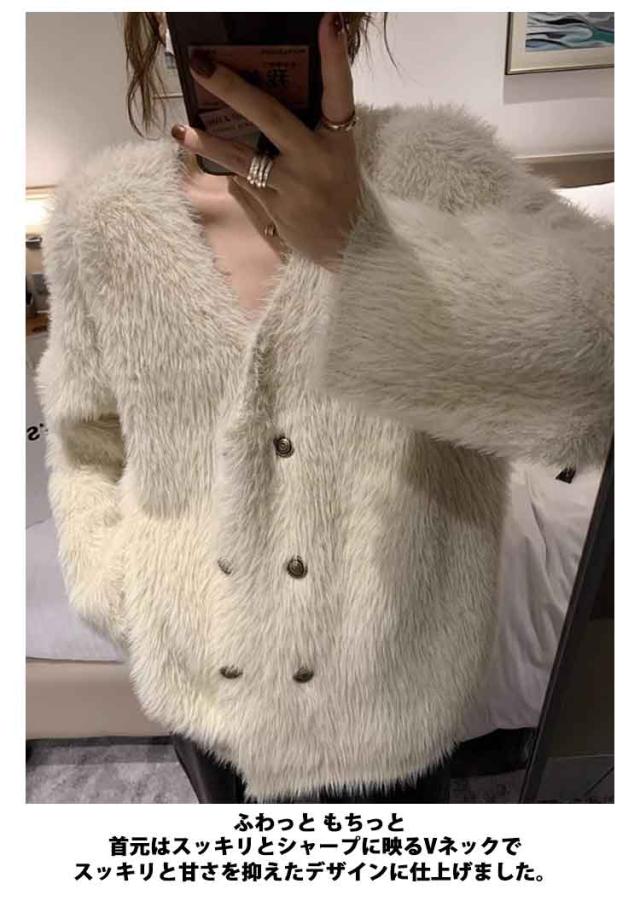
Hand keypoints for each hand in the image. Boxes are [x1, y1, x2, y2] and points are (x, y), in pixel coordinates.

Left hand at [170, 12, 362, 272]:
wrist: (350, 250)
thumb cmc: (340, 194)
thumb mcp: (336, 155)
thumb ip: (309, 129)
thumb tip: (258, 105)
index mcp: (338, 140)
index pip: (339, 92)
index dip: (334, 57)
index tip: (328, 21)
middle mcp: (315, 160)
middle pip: (270, 118)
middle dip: (233, 90)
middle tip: (201, 65)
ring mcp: (294, 188)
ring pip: (243, 160)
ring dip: (210, 144)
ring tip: (182, 131)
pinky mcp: (278, 214)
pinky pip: (245, 187)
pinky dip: (231, 175)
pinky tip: (213, 164)